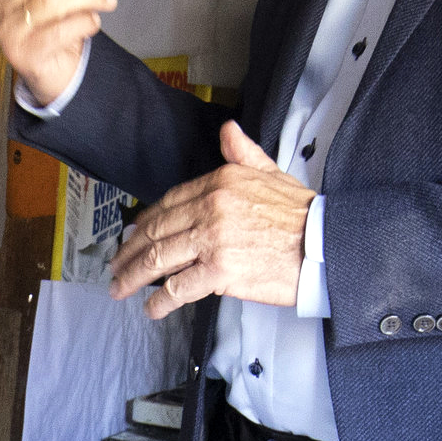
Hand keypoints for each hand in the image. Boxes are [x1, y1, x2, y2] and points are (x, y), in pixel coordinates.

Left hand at [107, 120, 313, 319]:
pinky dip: (161, 301)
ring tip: (122, 289)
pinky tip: (153, 309)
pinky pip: (179, 287)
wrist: (325, 244)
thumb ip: (244, 153)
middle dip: (129, 252)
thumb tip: (229, 132)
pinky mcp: (220, 271)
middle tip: (116, 266)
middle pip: (157, 231)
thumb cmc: (303, 214)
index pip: (169, 202)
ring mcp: (213, 240)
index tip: (132, 234)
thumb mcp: (272, 173)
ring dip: (134, 277)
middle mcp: (210, 207)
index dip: (146, 221)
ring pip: (159, 259)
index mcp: (219, 182)